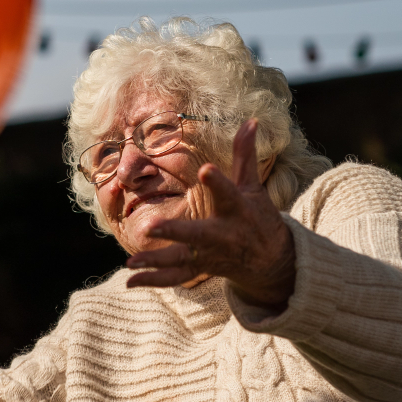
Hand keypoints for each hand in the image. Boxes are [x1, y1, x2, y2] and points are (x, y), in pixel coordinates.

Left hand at [126, 119, 295, 309]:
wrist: (271, 262)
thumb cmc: (257, 216)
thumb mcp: (253, 186)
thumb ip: (244, 155)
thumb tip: (251, 120)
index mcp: (236, 210)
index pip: (227, 193)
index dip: (217, 182)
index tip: (206, 169)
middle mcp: (222, 235)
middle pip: (197, 235)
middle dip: (175, 232)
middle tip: (150, 226)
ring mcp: (209, 256)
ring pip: (181, 260)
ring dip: (156, 260)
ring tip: (130, 261)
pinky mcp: (200, 270)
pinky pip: (174, 278)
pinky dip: (153, 281)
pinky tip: (129, 280)